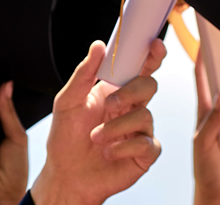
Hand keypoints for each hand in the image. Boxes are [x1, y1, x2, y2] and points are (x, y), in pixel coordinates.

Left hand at [30, 40, 166, 204]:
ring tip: (96, 138)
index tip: (154, 44)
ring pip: (145, 116)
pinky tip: (108, 153)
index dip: (151, 55)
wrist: (65, 175)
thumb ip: (84, 73)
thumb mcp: (67, 101)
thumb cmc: (66, 139)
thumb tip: (98, 45)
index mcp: (116, 92)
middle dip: (131, 92)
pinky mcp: (145, 154)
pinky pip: (147, 144)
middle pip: (149, 86)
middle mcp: (131, 108)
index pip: (139, 68)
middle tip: (110, 104)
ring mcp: (140, 131)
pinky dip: (124, 147)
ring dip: (117, 127)